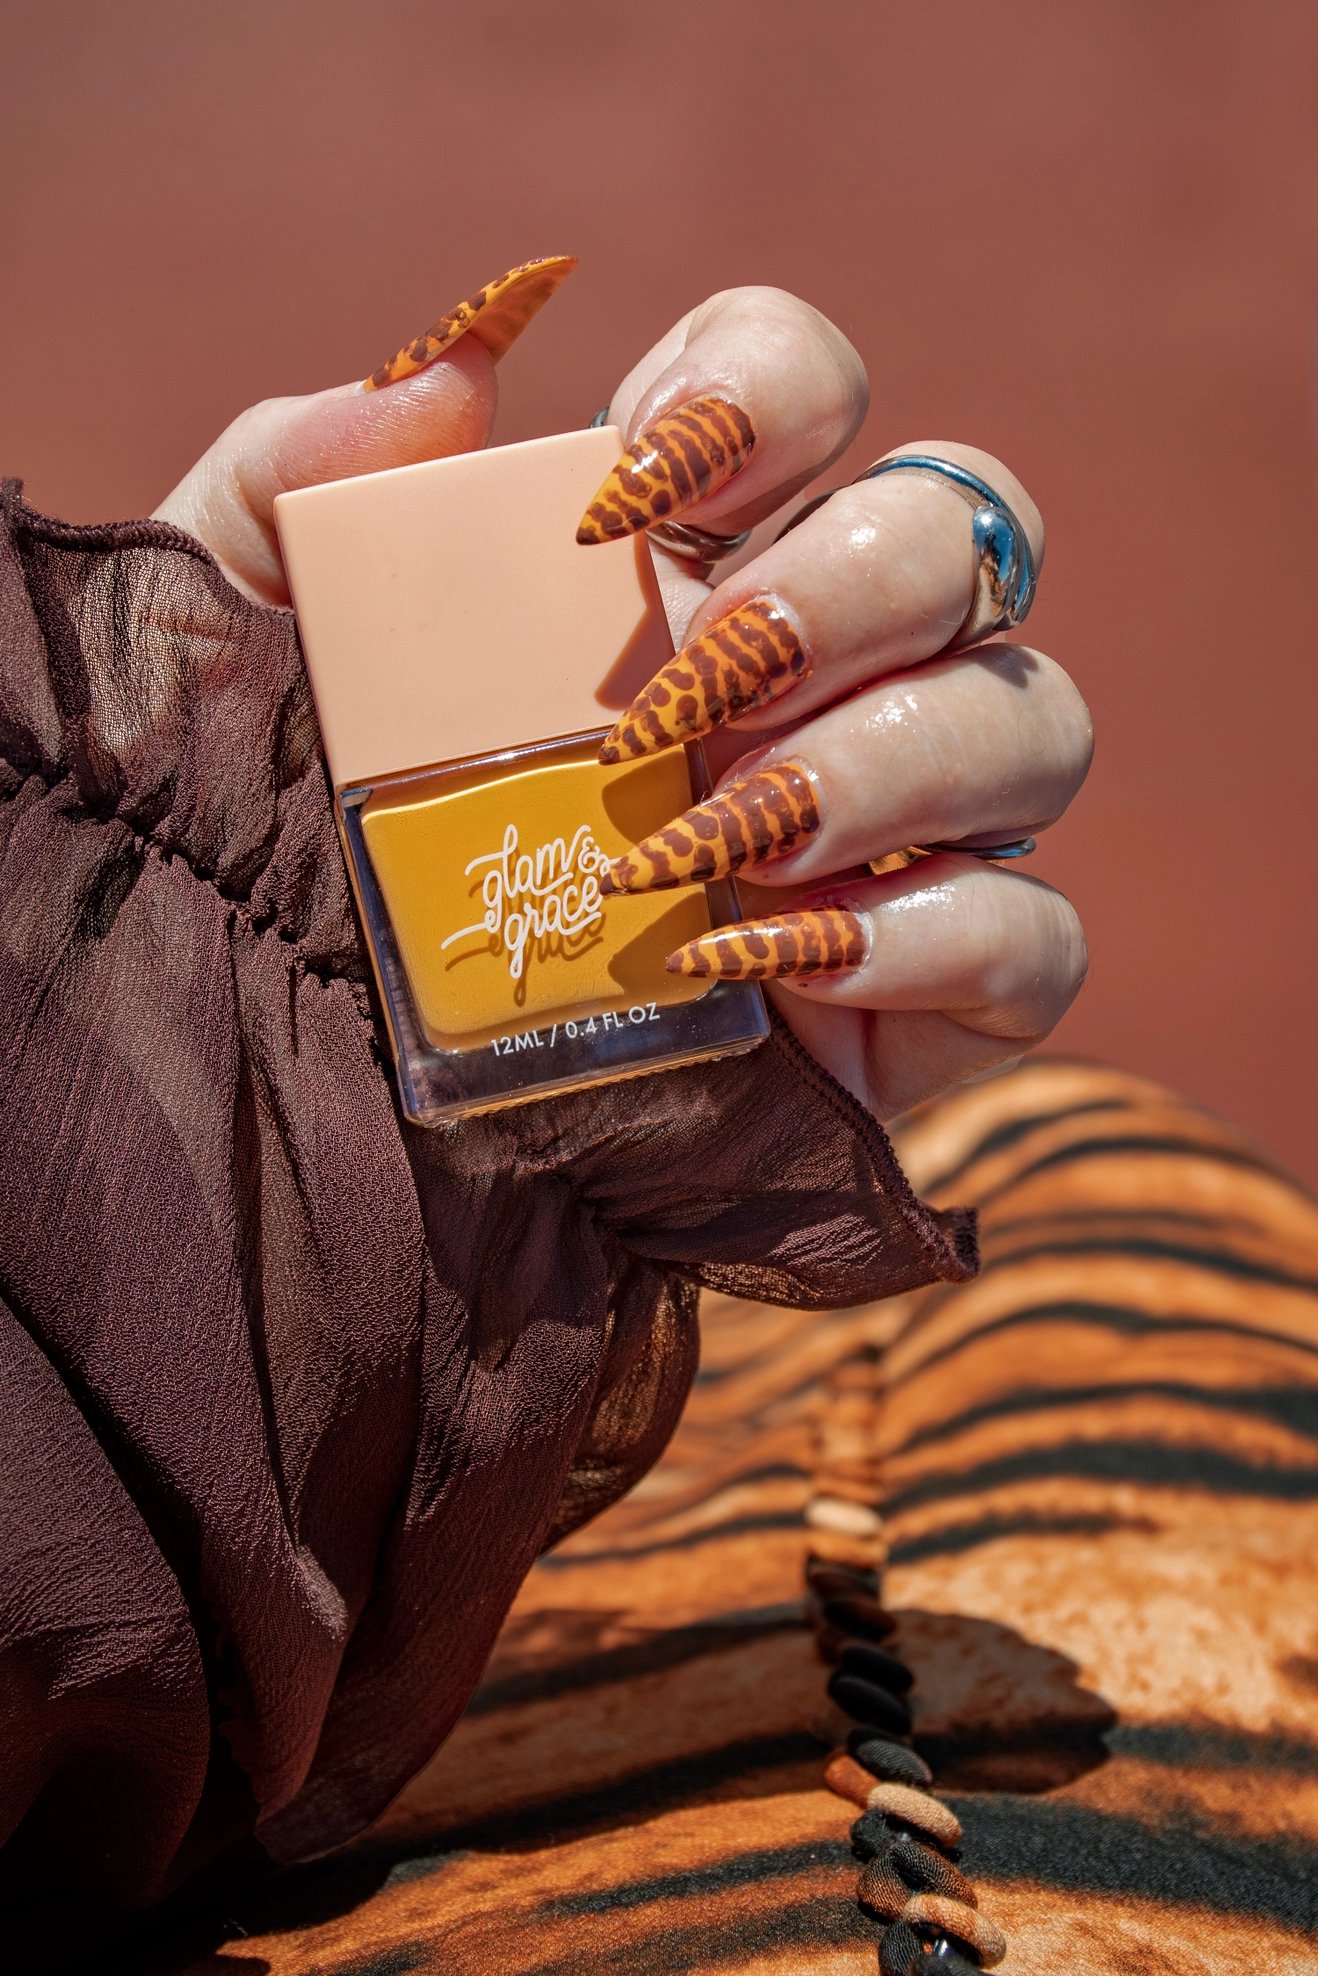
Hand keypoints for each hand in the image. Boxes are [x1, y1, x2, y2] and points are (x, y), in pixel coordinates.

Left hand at [156, 262, 1090, 1121]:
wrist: (336, 1117)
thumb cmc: (288, 868)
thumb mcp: (238, 664)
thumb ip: (295, 485)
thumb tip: (450, 373)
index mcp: (678, 559)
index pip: (809, 382)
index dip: (764, 392)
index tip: (623, 496)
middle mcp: (816, 677)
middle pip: (964, 533)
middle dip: (846, 587)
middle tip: (689, 692)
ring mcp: (893, 836)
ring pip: (1039, 723)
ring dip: (894, 763)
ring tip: (721, 838)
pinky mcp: (933, 996)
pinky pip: (1040, 935)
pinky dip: (929, 939)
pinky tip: (764, 959)